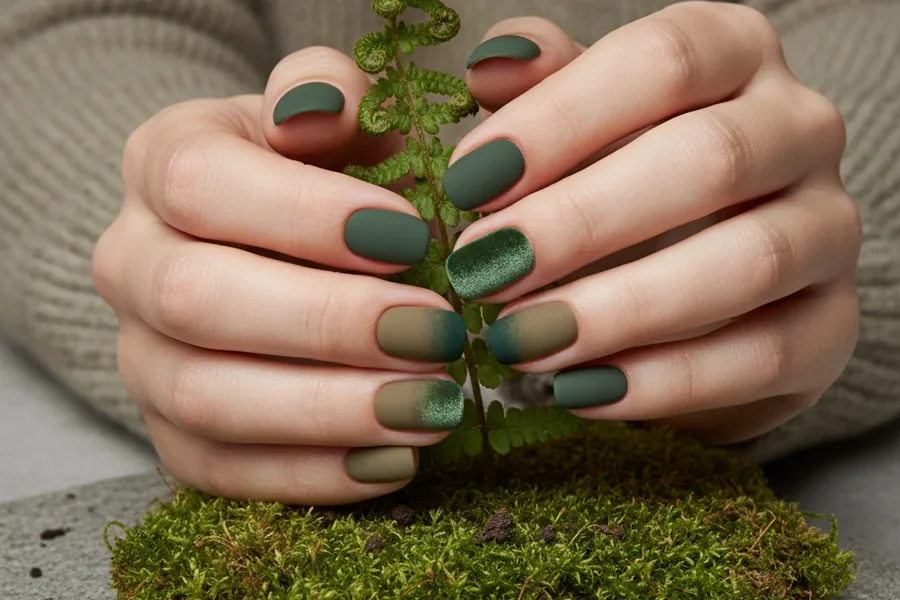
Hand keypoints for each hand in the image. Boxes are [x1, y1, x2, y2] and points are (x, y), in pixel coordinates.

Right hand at [92, 48, 468, 503]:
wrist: (257, 243)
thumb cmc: (310, 172)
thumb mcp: (322, 114)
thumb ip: (326, 92)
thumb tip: (322, 109)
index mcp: (163, 165)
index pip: (204, 186)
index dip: (307, 216)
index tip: (411, 236)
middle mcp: (133, 263)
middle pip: (198, 302)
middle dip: (329, 324)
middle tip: (439, 334)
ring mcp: (143, 358)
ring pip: (208, 401)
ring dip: (331, 412)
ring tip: (435, 406)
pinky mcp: (174, 434)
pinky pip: (225, 472)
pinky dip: (314, 475)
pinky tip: (398, 459)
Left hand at [444, 2, 860, 444]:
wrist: (697, 276)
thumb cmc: (623, 176)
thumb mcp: (580, 117)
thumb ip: (540, 87)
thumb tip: (489, 67)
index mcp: (737, 53)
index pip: (662, 62)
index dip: (558, 121)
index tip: (468, 182)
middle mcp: (800, 129)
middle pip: (709, 159)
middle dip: (580, 222)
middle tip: (484, 268)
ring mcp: (828, 229)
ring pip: (746, 262)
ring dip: (618, 309)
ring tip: (521, 339)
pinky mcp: (833, 325)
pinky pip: (764, 357)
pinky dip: (664, 382)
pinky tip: (580, 390)